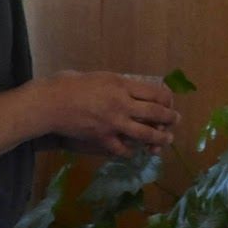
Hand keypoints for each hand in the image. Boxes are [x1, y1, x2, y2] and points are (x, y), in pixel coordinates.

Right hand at [47, 70, 178, 155]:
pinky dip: (130, 151)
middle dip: (170, 118)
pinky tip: (133, 151)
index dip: (167, 99)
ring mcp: (114, 123)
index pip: (155, 92)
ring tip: (166, 140)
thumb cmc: (70, 84)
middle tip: (175, 120)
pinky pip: (124, 149)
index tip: (169, 102)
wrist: (51, 103)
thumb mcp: (100, 76)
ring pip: (145, 134)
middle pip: (156, 113)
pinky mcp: (103, 139)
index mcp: (122, 84)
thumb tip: (130, 90)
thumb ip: (117, 84)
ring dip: (159, 139)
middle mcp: (123, 103)